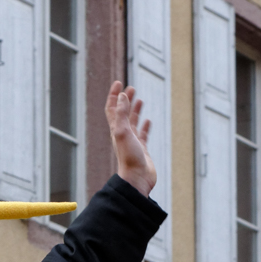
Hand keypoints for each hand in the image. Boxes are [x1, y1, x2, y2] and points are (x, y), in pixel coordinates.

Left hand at [105, 80, 157, 196]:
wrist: (137, 178)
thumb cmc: (129, 157)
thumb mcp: (124, 132)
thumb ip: (122, 114)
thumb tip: (122, 96)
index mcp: (115, 129)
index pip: (112, 108)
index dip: (114, 95)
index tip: (119, 82)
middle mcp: (122, 134)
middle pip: (122, 113)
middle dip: (125, 99)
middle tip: (131, 87)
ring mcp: (132, 141)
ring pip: (132, 122)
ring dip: (134, 110)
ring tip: (139, 99)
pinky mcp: (141, 149)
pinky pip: (142, 134)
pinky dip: (145, 126)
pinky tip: (148, 121)